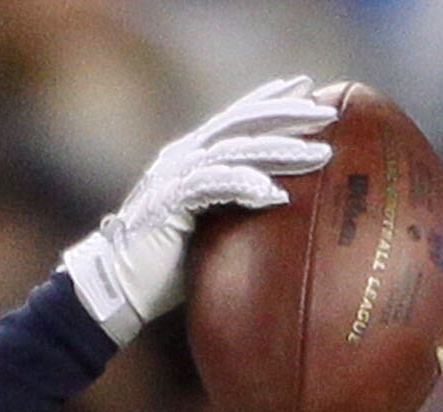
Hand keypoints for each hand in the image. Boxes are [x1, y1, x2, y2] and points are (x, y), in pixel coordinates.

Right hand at [62, 76, 337, 344]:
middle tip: (325, 112)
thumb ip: (229, 212)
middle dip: (287, 114)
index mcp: (189, 158)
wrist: (116, 289)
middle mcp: (183, 157)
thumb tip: (274, 216)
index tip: (308, 92)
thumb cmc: (160, 271)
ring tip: (318, 155)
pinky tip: (277, 194)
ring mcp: (176, 175)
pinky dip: (248, 186)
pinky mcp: (171, 201)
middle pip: (243, 124)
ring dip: (281, 151)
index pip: (236, 120)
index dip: (271, 101)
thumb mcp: (204, 232)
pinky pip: (216, 185)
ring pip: (237, 150)